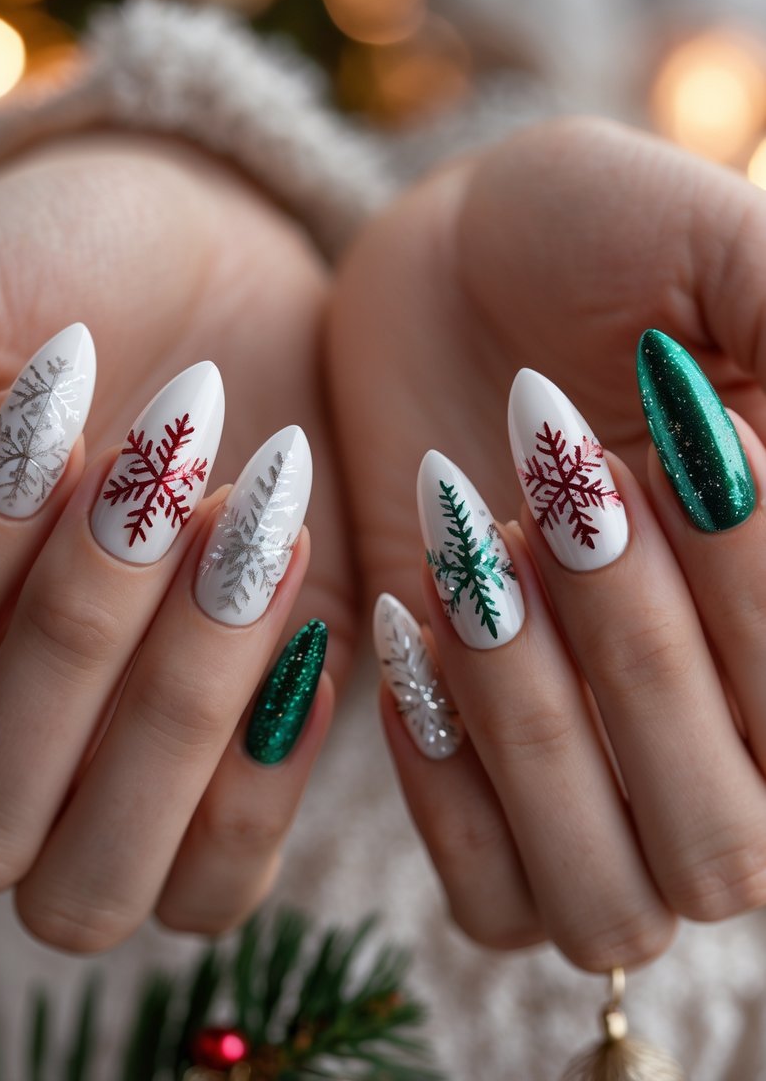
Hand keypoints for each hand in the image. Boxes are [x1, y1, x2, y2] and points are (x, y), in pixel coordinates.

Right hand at [0, 133, 353, 948]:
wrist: (215, 275)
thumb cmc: (69, 277)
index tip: (55, 420)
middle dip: (79, 644)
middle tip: (173, 485)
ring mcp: (102, 781)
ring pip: (94, 884)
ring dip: (178, 712)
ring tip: (251, 531)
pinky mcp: (226, 776)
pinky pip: (215, 884)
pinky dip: (261, 776)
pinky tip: (310, 626)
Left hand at [329, 118, 765, 971]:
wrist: (448, 267)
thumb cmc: (598, 239)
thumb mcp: (724, 256)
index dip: (750, 594)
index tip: (683, 447)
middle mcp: (730, 723)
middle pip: (729, 849)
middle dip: (640, 668)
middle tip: (563, 498)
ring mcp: (607, 765)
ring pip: (612, 903)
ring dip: (537, 738)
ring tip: (478, 562)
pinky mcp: (485, 769)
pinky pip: (492, 896)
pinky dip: (450, 786)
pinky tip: (411, 623)